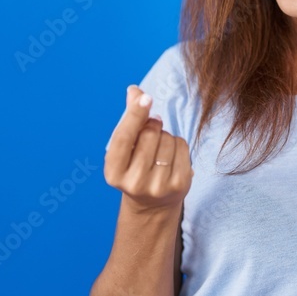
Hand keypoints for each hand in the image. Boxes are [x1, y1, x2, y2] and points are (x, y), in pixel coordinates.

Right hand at [104, 85, 192, 212]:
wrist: (152, 205)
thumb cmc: (136, 167)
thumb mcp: (127, 148)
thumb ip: (130, 119)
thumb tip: (134, 90)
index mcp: (113, 172)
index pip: (124, 138)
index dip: (135, 115)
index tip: (145, 97)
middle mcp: (134, 183)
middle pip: (150, 134)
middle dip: (153, 126)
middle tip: (151, 134)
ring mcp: (158, 186)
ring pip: (168, 139)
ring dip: (166, 136)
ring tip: (160, 149)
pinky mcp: (179, 186)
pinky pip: (182, 147)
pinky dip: (178, 145)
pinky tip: (171, 156)